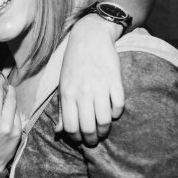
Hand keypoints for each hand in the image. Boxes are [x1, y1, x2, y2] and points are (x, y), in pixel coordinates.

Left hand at [58, 14, 123, 146]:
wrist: (90, 37)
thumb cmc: (74, 63)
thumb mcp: (63, 85)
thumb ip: (62, 109)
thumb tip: (59, 132)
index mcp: (67, 94)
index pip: (71, 127)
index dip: (76, 138)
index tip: (80, 140)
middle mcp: (83, 92)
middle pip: (88, 127)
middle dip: (92, 139)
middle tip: (94, 140)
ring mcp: (100, 87)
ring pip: (105, 120)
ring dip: (105, 130)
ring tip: (104, 131)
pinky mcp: (115, 81)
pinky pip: (118, 106)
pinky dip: (116, 113)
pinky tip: (112, 112)